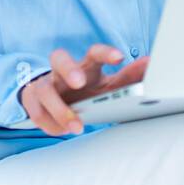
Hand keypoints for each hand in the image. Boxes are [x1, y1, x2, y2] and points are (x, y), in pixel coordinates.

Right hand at [19, 43, 149, 136]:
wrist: (57, 99)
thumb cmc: (89, 90)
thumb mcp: (110, 85)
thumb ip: (129, 76)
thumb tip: (151, 64)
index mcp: (86, 66)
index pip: (93, 53)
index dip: (105, 53)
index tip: (120, 57)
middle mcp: (63, 71)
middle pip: (59, 58)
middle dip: (68, 69)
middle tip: (79, 83)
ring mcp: (45, 84)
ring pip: (45, 90)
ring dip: (59, 109)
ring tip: (76, 127)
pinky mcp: (32, 99)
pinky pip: (35, 111)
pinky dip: (49, 123)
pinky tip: (62, 131)